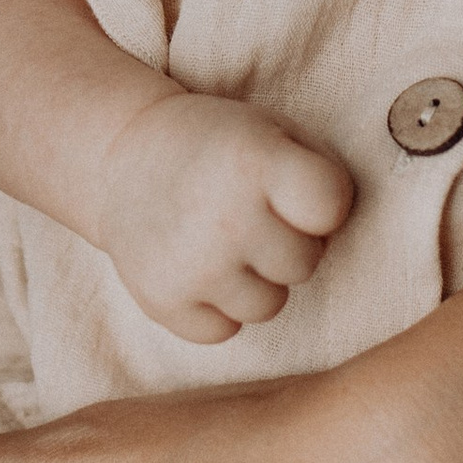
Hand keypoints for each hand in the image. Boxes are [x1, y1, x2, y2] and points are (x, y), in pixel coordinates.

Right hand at [100, 90, 354, 345]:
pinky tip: (195, 265)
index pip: (330, 208)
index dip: (321, 205)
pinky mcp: (163, 302)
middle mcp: (225, 218)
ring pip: (268, 307)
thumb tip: (340, 238)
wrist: (123, 155)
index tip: (293, 190)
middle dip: (286, 244)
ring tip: (222, 240)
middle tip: (249, 214)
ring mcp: (192, 266)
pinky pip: (224, 330)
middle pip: (303, 265)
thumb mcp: (273, 132)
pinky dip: (214, 307)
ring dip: (254, 281)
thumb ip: (322, 176)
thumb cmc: (219, 146)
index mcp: (256, 162)